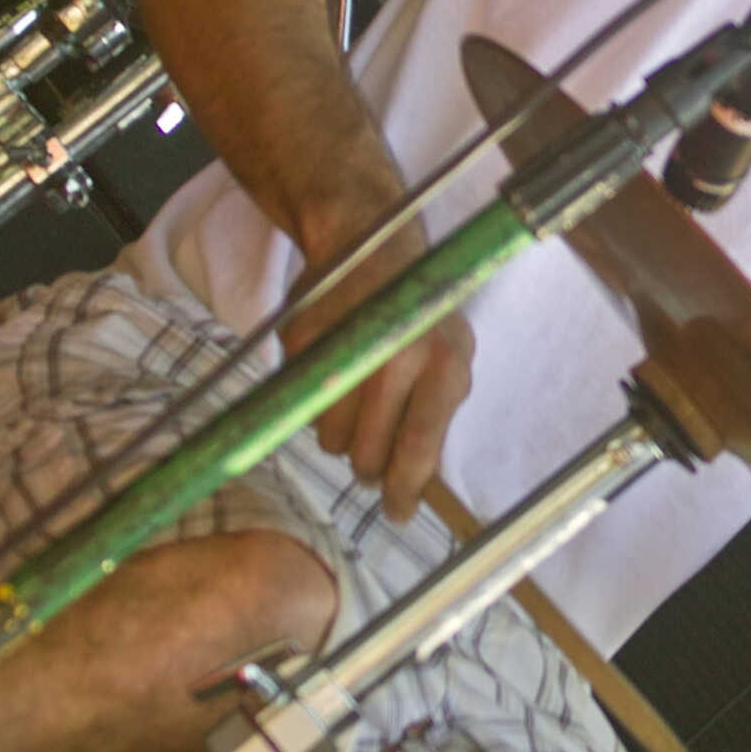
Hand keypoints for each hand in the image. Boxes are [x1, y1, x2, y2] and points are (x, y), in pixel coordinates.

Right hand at [283, 211, 473, 522]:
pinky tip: (333, 366)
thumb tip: (417, 481)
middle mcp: (394, 357)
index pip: (419, 448)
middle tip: (367, 452)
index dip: (404, 489)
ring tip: (354, 395)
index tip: (396, 512)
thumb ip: (438, 409)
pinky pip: (301, 404)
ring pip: (328, 438)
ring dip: (336, 431)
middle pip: (364, 454)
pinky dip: (314, 398)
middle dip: (365, 463)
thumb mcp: (450, 352)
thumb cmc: (416, 308)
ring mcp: (344, 349)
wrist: (367, 239)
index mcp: (442, 363)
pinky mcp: (302, 341)